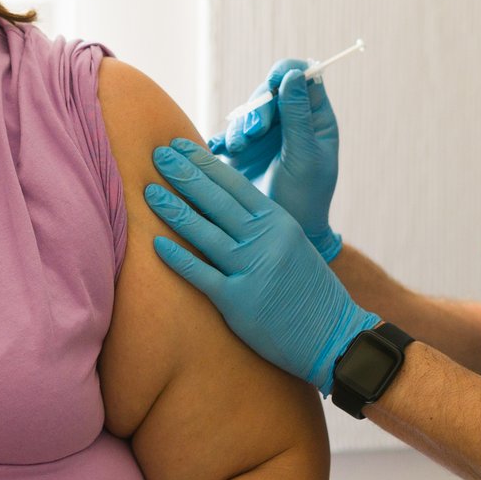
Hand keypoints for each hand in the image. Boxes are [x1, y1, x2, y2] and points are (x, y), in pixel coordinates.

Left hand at [146, 137, 378, 391]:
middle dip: (184, 175)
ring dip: (174, 210)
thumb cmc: (307, 288)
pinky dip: (178, 258)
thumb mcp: (290, 244)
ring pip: (205, 232)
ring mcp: (252, 269)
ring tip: (148, 191)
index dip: (203, 163)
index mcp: (278, 222)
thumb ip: (260, 224)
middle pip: (216, 201)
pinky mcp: (239, 301)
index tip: (179, 145)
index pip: (234, 184)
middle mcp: (265, 240)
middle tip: (156, 155)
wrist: (333, 334)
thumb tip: (220, 201)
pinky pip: (202, 274)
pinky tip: (155, 244)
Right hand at [208, 59, 344, 260]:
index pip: (304, 77)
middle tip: (253, 132)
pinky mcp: (241, 151)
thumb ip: (298, 117)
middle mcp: (290, 122)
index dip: (287, 73)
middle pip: (269, 90)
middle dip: (258, 107)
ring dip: (239, 126)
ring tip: (238, 149)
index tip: (275, 84)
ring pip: (246, 111)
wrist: (280, 237)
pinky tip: (222, 152)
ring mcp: (264, 135)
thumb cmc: (305, 199)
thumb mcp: (305, 157)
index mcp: (315, 119)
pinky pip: (227, 132)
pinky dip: (223, 139)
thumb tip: (295, 73)